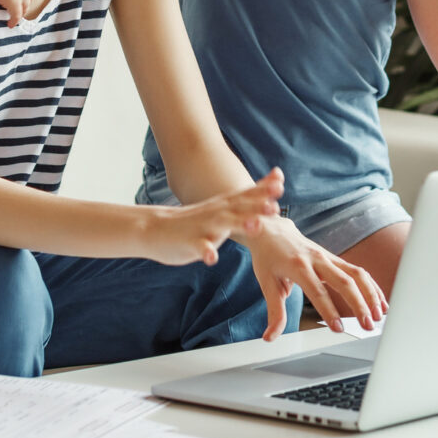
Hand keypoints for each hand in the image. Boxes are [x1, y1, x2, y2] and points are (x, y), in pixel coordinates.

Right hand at [144, 169, 284, 266]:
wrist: (156, 228)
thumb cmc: (193, 222)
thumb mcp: (220, 211)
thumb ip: (242, 207)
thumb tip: (268, 201)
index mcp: (225, 206)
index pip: (247, 194)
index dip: (264, 187)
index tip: (280, 180)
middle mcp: (217, 213)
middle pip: (240, 207)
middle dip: (258, 204)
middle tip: (276, 204)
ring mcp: (203, 227)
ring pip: (223, 224)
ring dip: (239, 223)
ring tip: (256, 225)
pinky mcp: (190, 242)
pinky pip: (199, 247)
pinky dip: (206, 251)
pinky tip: (212, 257)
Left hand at [245, 216, 386, 340]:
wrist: (271, 229)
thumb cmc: (268, 256)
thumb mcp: (265, 282)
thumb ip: (274, 312)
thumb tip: (269, 337)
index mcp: (297, 266)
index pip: (317, 290)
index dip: (328, 310)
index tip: (338, 329)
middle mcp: (316, 259)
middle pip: (343, 281)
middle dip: (358, 304)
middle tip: (368, 326)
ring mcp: (327, 256)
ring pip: (355, 273)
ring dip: (370, 294)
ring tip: (379, 316)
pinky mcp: (334, 258)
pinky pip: (357, 271)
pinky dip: (371, 286)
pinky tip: (380, 303)